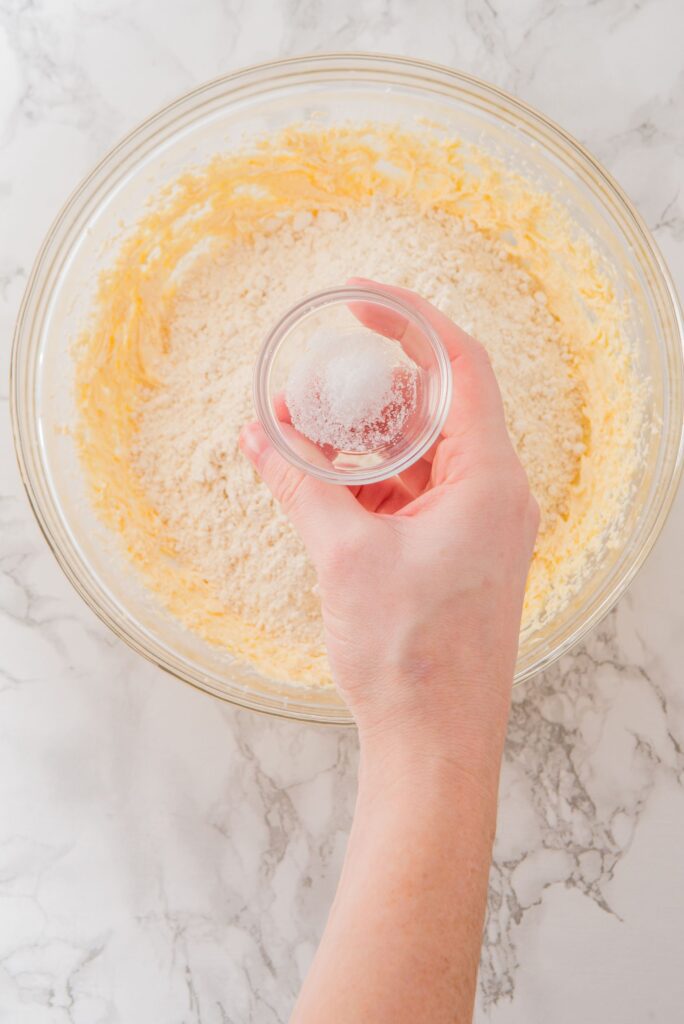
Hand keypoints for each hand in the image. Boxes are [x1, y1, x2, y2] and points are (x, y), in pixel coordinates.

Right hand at [240, 281, 537, 764]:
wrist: (437, 741)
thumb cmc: (411, 658)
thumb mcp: (344, 558)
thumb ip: (300, 487)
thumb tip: (260, 440)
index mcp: (488, 481)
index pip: (461, 367)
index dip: (413, 321)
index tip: (362, 298)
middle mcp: (494, 495)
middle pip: (439, 407)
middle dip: (373, 386)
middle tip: (317, 372)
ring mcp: (479, 525)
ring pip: (422, 453)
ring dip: (365, 438)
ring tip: (301, 430)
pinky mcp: (457, 552)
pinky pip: (415, 493)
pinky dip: (371, 480)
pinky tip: (320, 480)